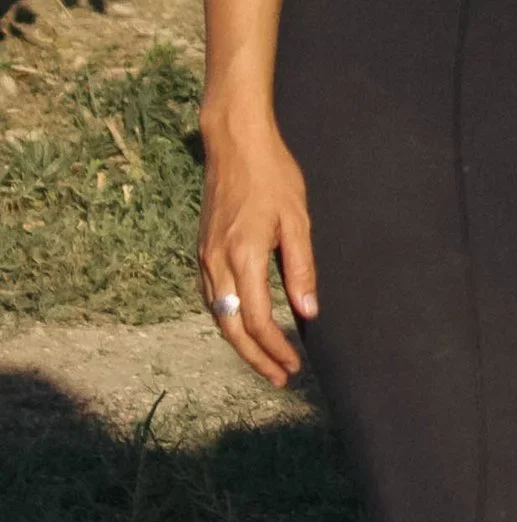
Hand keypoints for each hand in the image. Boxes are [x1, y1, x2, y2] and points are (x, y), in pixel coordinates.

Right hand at [197, 109, 316, 385]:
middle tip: (280, 378)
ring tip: (265, 360)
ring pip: (217, 315)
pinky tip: (244, 326)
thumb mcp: (297, 220)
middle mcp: (217, 262)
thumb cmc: (272, 177)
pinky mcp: (203, 250)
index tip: (294, 365)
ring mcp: (205, 257)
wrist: (234, 144)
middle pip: (230, 327)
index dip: (275, 348)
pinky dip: (227, 319)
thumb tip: (308, 311)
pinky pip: (211, 297)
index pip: (256, 320)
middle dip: (255, 357)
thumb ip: (301, 268)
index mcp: (243, 256)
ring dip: (240, 342)